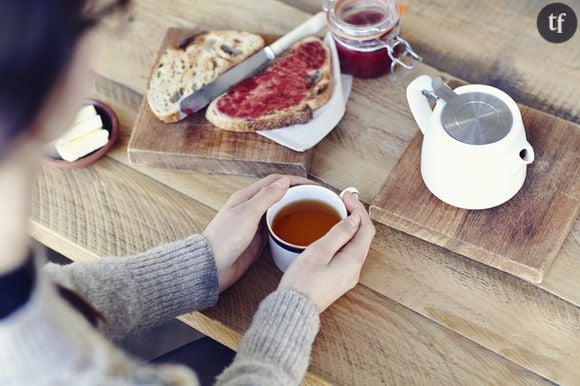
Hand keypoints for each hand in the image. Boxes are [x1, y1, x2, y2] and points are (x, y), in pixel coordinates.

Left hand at [204, 174, 312, 291]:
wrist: (212, 267)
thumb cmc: (224, 240)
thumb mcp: (247, 214)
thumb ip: (266, 197)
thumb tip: (285, 182)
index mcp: (246, 197)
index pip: (274, 182)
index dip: (294, 181)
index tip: (311, 186)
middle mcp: (250, 208)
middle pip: (278, 195)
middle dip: (296, 195)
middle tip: (315, 200)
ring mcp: (254, 224)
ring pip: (278, 212)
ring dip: (293, 211)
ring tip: (310, 215)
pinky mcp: (257, 240)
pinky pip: (275, 229)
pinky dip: (287, 227)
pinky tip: (297, 232)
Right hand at [278, 192, 374, 312]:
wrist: (294, 310)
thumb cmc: (302, 283)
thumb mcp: (319, 252)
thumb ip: (339, 233)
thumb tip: (354, 219)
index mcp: (353, 260)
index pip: (366, 228)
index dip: (359, 209)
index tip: (346, 196)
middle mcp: (355, 269)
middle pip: (363, 236)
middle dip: (356, 216)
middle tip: (343, 201)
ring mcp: (347, 276)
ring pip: (355, 245)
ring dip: (349, 227)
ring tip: (337, 213)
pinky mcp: (337, 279)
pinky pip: (347, 254)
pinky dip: (343, 239)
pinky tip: (330, 235)